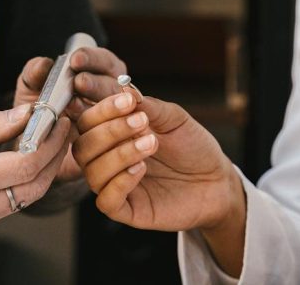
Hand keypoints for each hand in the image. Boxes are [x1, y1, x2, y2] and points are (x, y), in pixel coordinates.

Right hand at [0, 104, 70, 231]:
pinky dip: (26, 178)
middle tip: (61, 125)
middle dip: (54, 155)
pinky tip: (27, 152)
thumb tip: (28, 116)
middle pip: (34, 187)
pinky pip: (11, 201)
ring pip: (26, 197)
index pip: (25, 166)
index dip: (49, 142)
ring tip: (48, 135)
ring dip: (44, 168)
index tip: (58, 118)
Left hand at [13, 47, 129, 181]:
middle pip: (114, 87)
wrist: (41, 150)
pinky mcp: (115, 146)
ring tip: (72, 106)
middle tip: (78, 82)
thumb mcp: (32, 91)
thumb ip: (34, 74)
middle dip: (95, 83)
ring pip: (118, 112)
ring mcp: (119, 122)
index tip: (75, 59)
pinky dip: (101, 134)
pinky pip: (116, 140)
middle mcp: (115, 97)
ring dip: (98, 107)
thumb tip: (43, 64)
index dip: (92, 59)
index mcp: (101, 75)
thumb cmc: (41, 112)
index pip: (105, 62)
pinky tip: (80, 132)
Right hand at [71, 89, 241, 233]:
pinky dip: (119, 183)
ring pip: (92, 172)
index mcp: (113, 135)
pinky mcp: (128, 210)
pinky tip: (140, 169)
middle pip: (82, 146)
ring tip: (151, 144)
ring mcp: (115, 185)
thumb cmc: (192, 147)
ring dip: (119, 155)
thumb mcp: (174, 119)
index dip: (103, 110)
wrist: (217, 179)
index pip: (87, 122)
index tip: (129, 101)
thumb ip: (149, 107)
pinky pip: (106, 201)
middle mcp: (108, 159)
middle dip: (110, 131)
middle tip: (142, 123)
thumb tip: (125, 89)